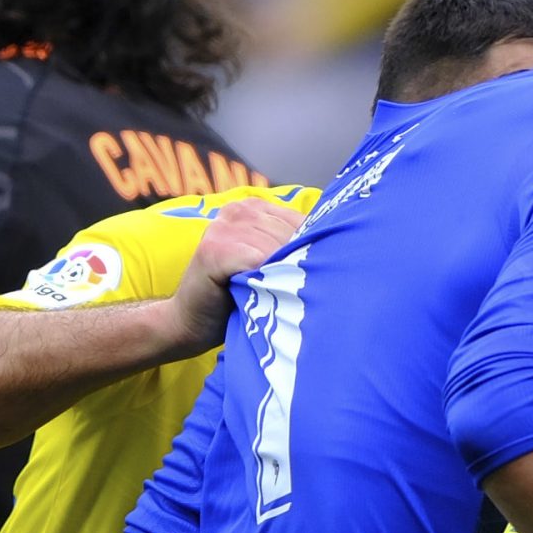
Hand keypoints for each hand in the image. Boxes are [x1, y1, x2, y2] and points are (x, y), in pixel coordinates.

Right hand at [166, 195, 303, 348]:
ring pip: (278, 249)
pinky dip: (265, 282)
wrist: (189, 324)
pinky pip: (258, 261)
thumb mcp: (268, 267)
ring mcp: (224, 226)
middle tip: (293, 294)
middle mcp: (238, 209)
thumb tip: (343, 249)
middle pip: (293, 234)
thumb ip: (291, 250)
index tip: (315, 277)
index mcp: (255, 208)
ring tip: (274, 297)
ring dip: (281, 277)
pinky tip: (259, 297)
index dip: (313, 252)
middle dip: (299, 266)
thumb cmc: (235, 299)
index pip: (304, 221)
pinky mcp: (214, 249)